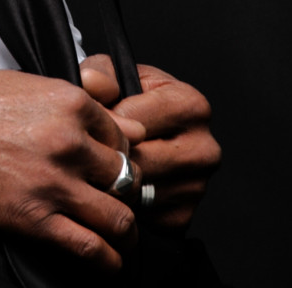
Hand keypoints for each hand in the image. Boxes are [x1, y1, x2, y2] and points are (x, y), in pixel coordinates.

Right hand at [0, 68, 145, 272]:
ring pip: (118, 216)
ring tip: (122, 235)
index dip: (121, 154)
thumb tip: (130, 126)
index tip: (112, 166)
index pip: (123, 136)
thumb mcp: (32, 86)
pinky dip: (109, 261)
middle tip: (116, 199)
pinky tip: (110, 262)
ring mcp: (53, 182)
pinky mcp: (34, 218)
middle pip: (125, 176)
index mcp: (71, 103)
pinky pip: (89, 248)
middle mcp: (69, 142)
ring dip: (125, 229)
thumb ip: (83, 104)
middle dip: (125, 191)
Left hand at [80, 55, 220, 231]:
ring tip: (101, 167)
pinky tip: (119, 186)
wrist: (151, 130)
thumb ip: (102, 73)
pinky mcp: (184, 215)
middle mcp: (203, 147)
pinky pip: (142, 217)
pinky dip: (126, 206)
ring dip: (114, 184)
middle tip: (88, 149)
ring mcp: (197, 185)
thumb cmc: (133, 99)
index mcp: (191, 105)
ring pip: (138, 191)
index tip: (88, 123)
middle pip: (137, 159)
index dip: (103, 121)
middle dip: (108, 155)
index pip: (133, 121)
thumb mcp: (117, 74)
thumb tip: (92, 83)